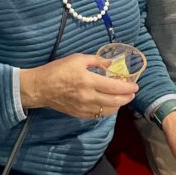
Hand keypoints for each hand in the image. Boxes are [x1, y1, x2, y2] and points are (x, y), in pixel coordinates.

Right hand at [19, 55, 138, 118]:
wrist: (40, 87)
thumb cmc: (57, 70)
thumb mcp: (77, 59)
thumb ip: (96, 61)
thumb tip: (111, 63)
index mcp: (88, 81)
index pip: (114, 87)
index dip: (127, 87)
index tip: (135, 86)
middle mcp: (88, 96)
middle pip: (114, 101)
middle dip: (126, 98)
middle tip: (132, 94)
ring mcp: (83, 107)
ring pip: (108, 111)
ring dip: (118, 106)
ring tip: (122, 99)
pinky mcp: (79, 114)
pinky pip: (97, 115)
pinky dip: (106, 111)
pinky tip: (108, 105)